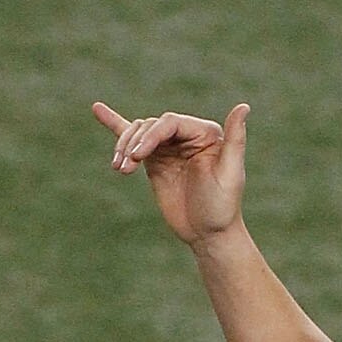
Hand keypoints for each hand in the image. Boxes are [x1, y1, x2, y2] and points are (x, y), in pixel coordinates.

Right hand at [93, 101, 249, 248]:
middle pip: (151, 126)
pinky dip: (116, 125)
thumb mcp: (230, 174)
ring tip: (119, 168)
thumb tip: (244, 106)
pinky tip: (97, 109)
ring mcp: (169, 147)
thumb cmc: (222, 208)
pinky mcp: (155, 162)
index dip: (151, 135)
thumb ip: (236, 139)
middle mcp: (186, 135)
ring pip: (139, 133)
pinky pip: (133, 141)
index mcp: (204, 133)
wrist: (208, 235)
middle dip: (134, 143)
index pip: (170, 123)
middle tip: (124, 165)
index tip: (137, 156)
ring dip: (124, 146)